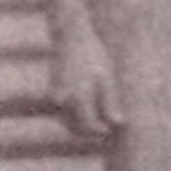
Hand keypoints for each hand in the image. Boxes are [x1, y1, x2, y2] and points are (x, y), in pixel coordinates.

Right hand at [51, 23, 122, 137]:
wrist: (71, 38)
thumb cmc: (94, 56)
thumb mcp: (106, 78)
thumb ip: (110, 102)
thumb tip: (118, 123)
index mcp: (78, 97)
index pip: (88, 126)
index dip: (100, 131)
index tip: (110, 130)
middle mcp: (62, 100)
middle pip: (74, 128)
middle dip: (88, 132)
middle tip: (104, 130)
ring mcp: (54, 96)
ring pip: (65, 121)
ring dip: (79, 126)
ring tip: (98, 122)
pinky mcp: (51, 92)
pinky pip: (61, 112)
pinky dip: (72, 116)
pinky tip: (87, 111)